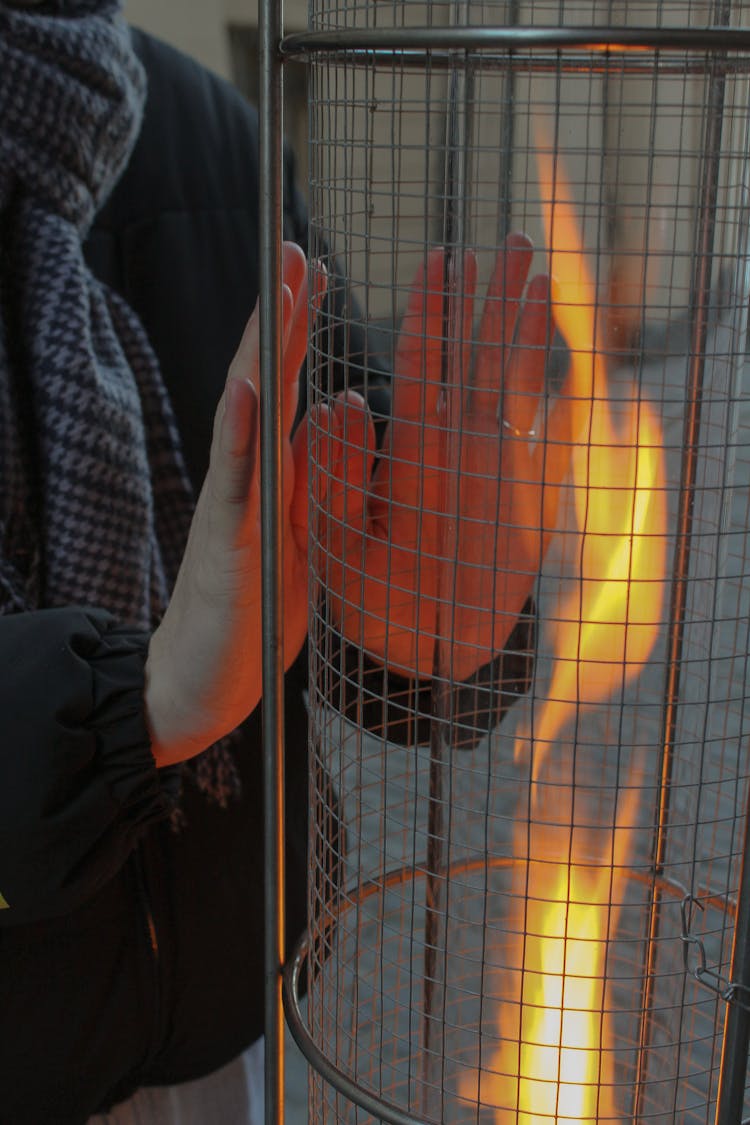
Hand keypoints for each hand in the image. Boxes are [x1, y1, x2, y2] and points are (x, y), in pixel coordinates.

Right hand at [144, 243, 323, 766]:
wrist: (208, 676)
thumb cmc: (255, 603)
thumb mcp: (298, 529)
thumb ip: (310, 473)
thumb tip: (329, 414)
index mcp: (272, 472)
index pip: (286, 388)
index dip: (298, 329)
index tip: (313, 270)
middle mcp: (249, 475)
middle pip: (266, 383)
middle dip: (281, 316)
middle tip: (293, 248)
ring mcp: (235, 504)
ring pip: (248, 417)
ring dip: (262, 352)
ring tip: (276, 294)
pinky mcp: (231, 544)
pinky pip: (237, 483)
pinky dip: (239, 435)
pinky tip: (247, 389)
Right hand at [322, 234, 569, 681]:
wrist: (450, 656)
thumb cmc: (386, 601)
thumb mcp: (339, 545)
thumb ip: (337, 473)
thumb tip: (340, 400)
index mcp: (419, 457)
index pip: (426, 364)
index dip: (434, 308)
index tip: (441, 259)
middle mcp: (469, 454)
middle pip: (484, 358)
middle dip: (495, 296)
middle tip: (508, 242)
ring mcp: (506, 472)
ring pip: (520, 385)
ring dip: (528, 327)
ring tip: (537, 276)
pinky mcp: (530, 497)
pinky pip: (550, 430)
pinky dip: (554, 389)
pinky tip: (561, 359)